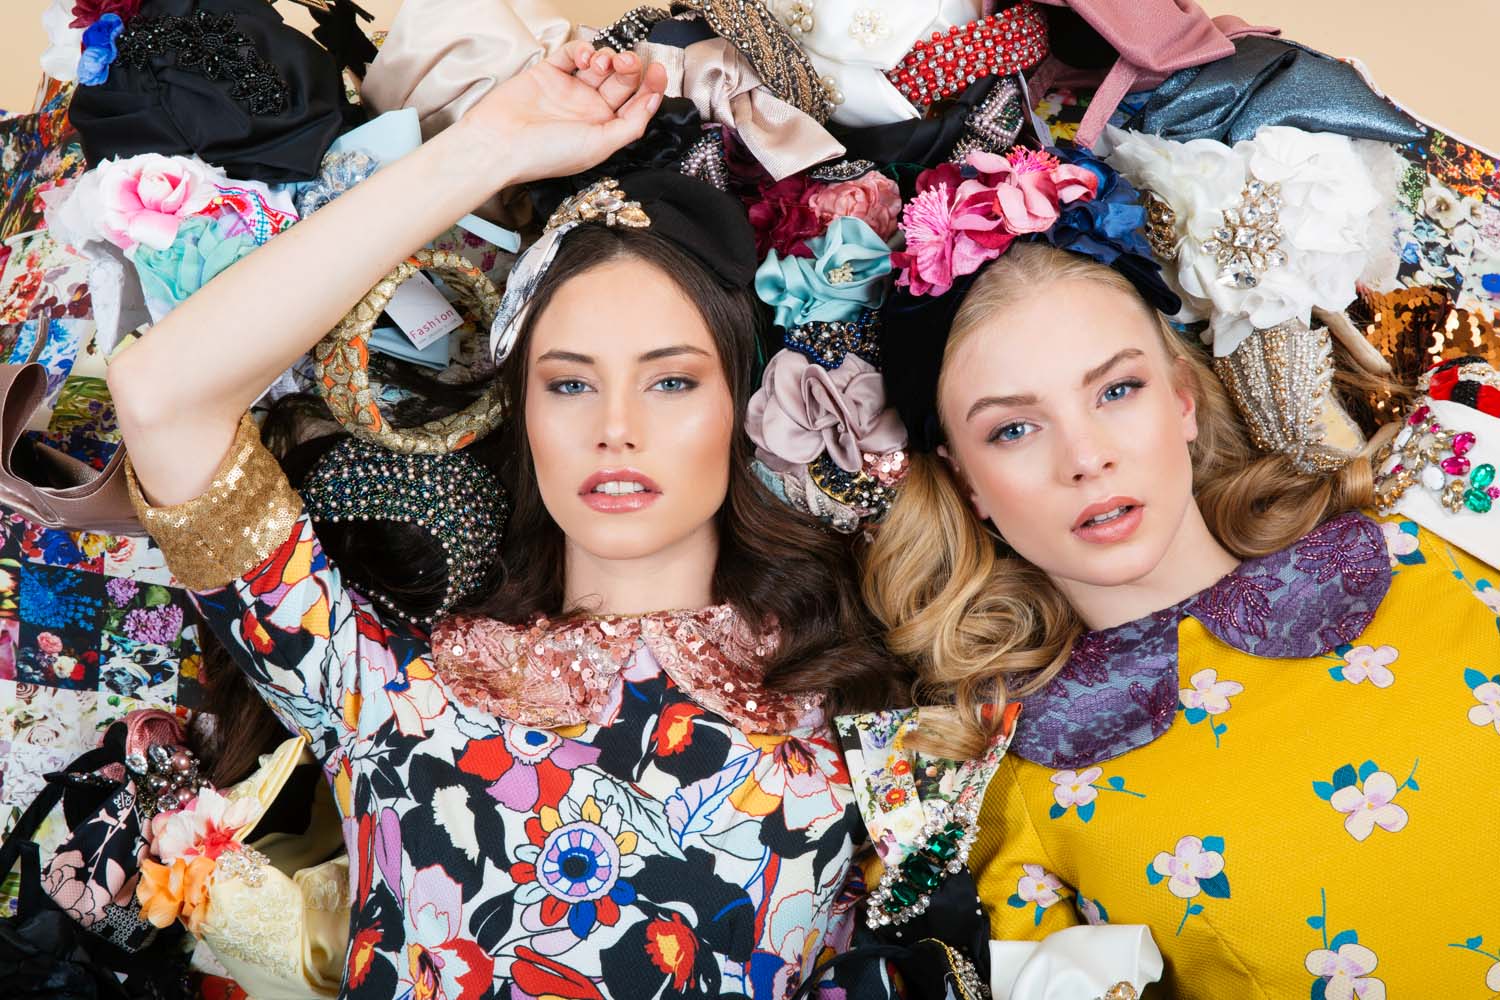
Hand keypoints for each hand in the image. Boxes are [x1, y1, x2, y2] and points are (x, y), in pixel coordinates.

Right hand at [462, 40, 668, 186]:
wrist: (499, 144)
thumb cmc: (545, 154)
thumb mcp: (600, 146)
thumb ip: (630, 126)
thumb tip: (652, 103)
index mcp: (603, 130)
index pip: (636, 104)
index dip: (651, 87)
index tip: (658, 72)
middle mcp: (589, 110)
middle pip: (621, 81)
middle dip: (629, 69)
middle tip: (626, 63)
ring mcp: (569, 90)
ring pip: (600, 65)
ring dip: (607, 58)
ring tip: (601, 63)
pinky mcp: (549, 72)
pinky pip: (573, 53)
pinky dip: (582, 49)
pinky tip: (584, 57)